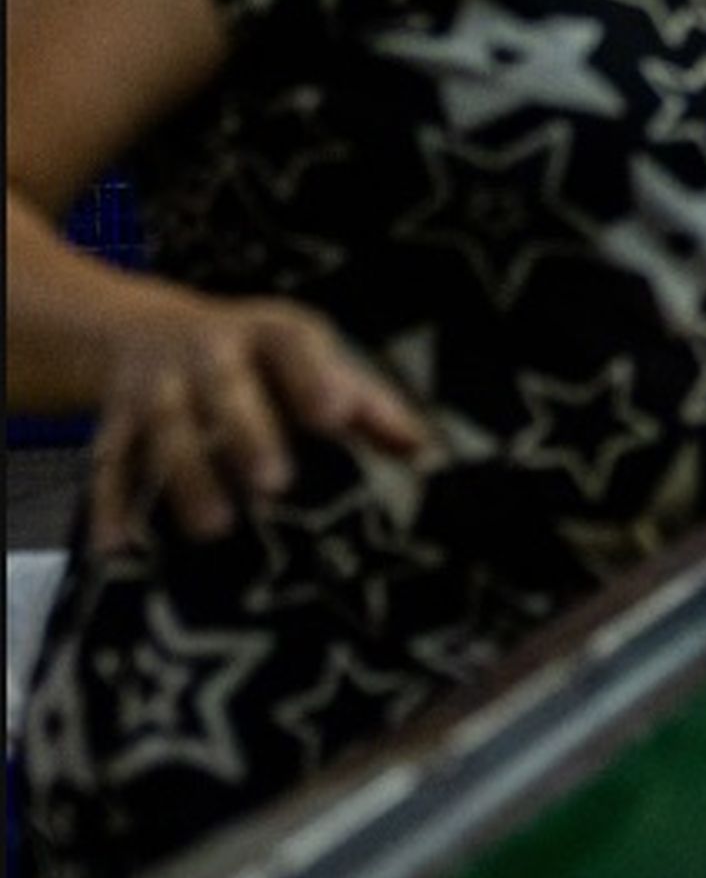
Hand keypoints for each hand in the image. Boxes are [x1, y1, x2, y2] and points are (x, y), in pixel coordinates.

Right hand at [90, 288, 429, 554]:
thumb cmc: (261, 358)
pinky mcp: (115, 420)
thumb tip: (423, 451)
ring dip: (187, 477)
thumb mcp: (312, 360)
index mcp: (270, 331)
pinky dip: (112, 505)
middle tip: (274, 485)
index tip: (336, 417)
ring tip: (214, 528)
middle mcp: (208, 350)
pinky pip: (110, 464)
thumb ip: (367, 405)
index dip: (315, 377)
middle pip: (226, 388)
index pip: (295, 345)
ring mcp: (156, 385)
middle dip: (248, 433)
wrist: (148, 329)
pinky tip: (120, 548)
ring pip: (167, 429)